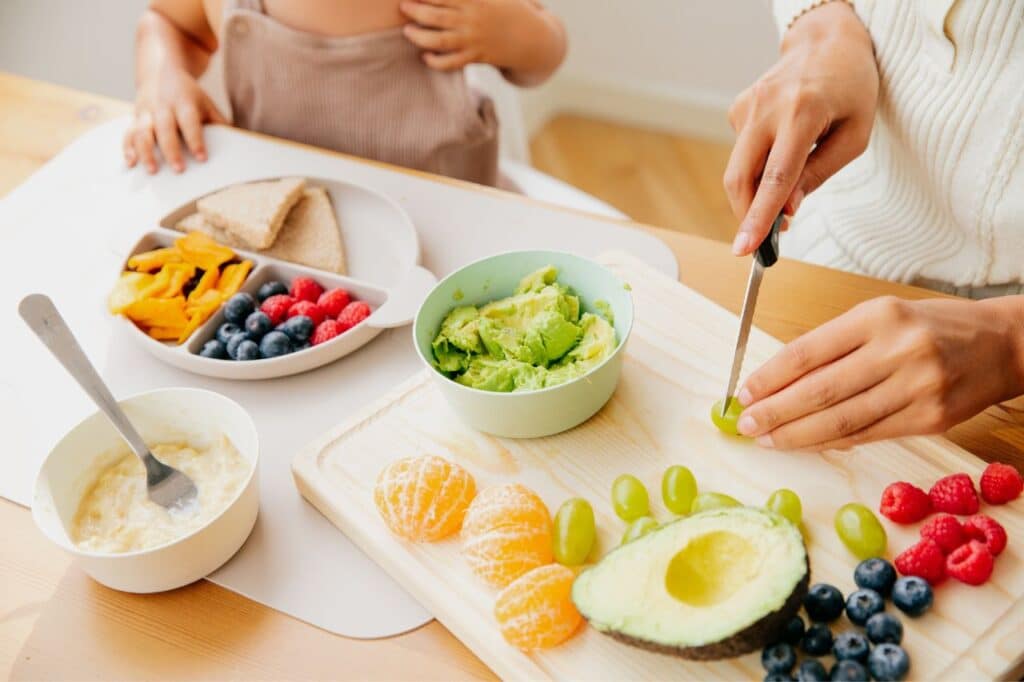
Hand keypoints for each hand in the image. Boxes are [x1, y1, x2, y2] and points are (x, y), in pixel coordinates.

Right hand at [123, 66, 225, 173]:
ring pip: (141, 132)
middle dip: (170, 150)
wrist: (160, 71)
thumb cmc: (189, 96)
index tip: (202, 158)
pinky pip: (127, 134)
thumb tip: (235, 145)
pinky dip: (127, 148)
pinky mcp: (134, 118)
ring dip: (145, 152)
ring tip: (152, 171)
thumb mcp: (206, 104)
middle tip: (179, 170)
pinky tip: (131, 163)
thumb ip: (218, 122)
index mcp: (183, 102)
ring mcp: (145, 112)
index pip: (189, 121)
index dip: (195, 139)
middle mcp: (162, 106)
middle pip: (164, 128)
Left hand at [399, 0, 563, 83]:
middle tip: (403, 7)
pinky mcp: (477, 57)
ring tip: (407, 32)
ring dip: (419, 37)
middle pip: (436, 16)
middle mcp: (473, 19)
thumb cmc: (510, 10)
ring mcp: (474, 40)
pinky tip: (425, 57)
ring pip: (440, 41)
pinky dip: (436, 62)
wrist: (532, 38)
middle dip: (415, 11)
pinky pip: (452, 62)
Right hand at [725, 1, 878, 255]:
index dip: (759, 217)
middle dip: (747, 215)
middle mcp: (767, 108)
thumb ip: (819, 174)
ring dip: (755, 192)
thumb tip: (787, 209)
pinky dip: (758, 166)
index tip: (745, 248)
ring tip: (784, 192)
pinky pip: (742, 153)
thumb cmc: (850, 90)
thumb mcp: (854, 135)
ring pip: (738, 170)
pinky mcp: (737, 109)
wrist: (827, 43)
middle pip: (740, 178)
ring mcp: (747, 106)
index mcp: (802, 112)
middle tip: (762, 241)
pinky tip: (781, 148)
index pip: (775, 177)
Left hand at [735, 296, 1023, 449]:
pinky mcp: (931, 420)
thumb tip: (779, 382)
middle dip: (775, 412)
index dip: (770, 377)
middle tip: (745, 424)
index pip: (808, 352)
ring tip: (767, 439)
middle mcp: (898, 351)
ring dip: (797, 435)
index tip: (743, 392)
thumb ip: (835, 346)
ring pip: (842, 420)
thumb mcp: (881, 317)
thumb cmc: (931, 327)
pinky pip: (868, 435)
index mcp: (878, 317)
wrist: (1002, 345)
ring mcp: (917, 389)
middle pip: (820, 391)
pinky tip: (807, 443)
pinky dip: (832, 442)